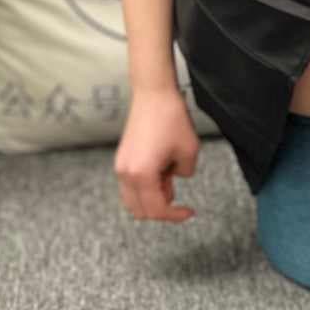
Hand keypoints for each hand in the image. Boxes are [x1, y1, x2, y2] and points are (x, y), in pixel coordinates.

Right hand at [115, 87, 199, 223]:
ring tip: (169, 177)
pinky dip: (145, 187)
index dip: (175, 215)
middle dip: (161, 209)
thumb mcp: (189, 151)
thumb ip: (185, 173)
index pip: (157, 209)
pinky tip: (161, 170)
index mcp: (142, 175)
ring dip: (152, 198)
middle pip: (140, 211)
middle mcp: (126, 174)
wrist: (153, 94)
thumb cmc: (171, 118)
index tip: (189, 212)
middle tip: (178, 196)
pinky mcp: (121, 159)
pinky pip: (131, 185)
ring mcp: (120, 166)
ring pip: (133, 200)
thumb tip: (175, 177)